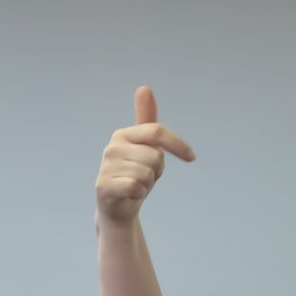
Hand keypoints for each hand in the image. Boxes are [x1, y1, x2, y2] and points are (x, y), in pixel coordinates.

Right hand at [96, 86, 195, 226]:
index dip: (177, 144)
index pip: (157, 131)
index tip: (191, 157)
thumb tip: (143, 88)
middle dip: (157, 171)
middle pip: (155, 156)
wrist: (116, 207)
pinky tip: (130, 195)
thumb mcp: (145, 146)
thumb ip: (146, 119)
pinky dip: (138, 194)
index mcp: (124, 135)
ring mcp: (107, 166)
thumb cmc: (134, 175)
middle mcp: (112, 147)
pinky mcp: (104, 185)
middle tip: (144, 177)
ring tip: (136, 185)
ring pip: (147, 174)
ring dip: (147, 184)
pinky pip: (136, 187)